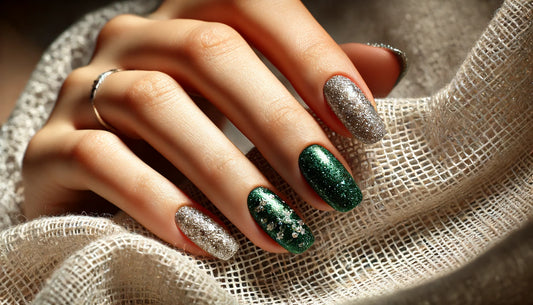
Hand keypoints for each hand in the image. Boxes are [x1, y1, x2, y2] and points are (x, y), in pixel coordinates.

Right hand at [22, 0, 404, 258]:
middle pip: (208, 52)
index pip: (251, 5)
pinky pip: (101, 160)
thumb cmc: (193, 147)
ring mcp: (85, 89)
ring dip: (225, 170)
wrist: (101, 188)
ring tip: (278, 227)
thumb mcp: (253, 112)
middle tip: (330, 186)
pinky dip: (158, 200)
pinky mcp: (49, 149)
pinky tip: (209, 242)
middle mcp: (132, 40)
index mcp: (187, 21)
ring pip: (154, 102)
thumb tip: (387, 66)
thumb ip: (311, 85)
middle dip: (278, 122)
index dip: (311, 55)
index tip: (363, 125)